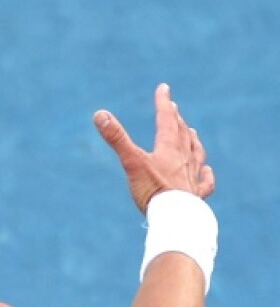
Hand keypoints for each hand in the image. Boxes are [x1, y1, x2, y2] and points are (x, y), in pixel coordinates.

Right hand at [94, 83, 215, 211]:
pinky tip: (206, 171)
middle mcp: (183, 158)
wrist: (177, 218)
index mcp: (168, 148)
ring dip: (192, 140)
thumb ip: (116, 138)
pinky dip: (206, 174)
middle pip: (182, 134)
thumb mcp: (131, 162)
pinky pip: (204, 181)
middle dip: (176, 119)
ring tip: (192, 132)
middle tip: (174, 108)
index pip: (166, 119)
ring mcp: (192, 176)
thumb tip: (99, 114)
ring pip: (195, 153)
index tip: (164, 88)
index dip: (164, 102)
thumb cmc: (154, 190)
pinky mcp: (196, 195)